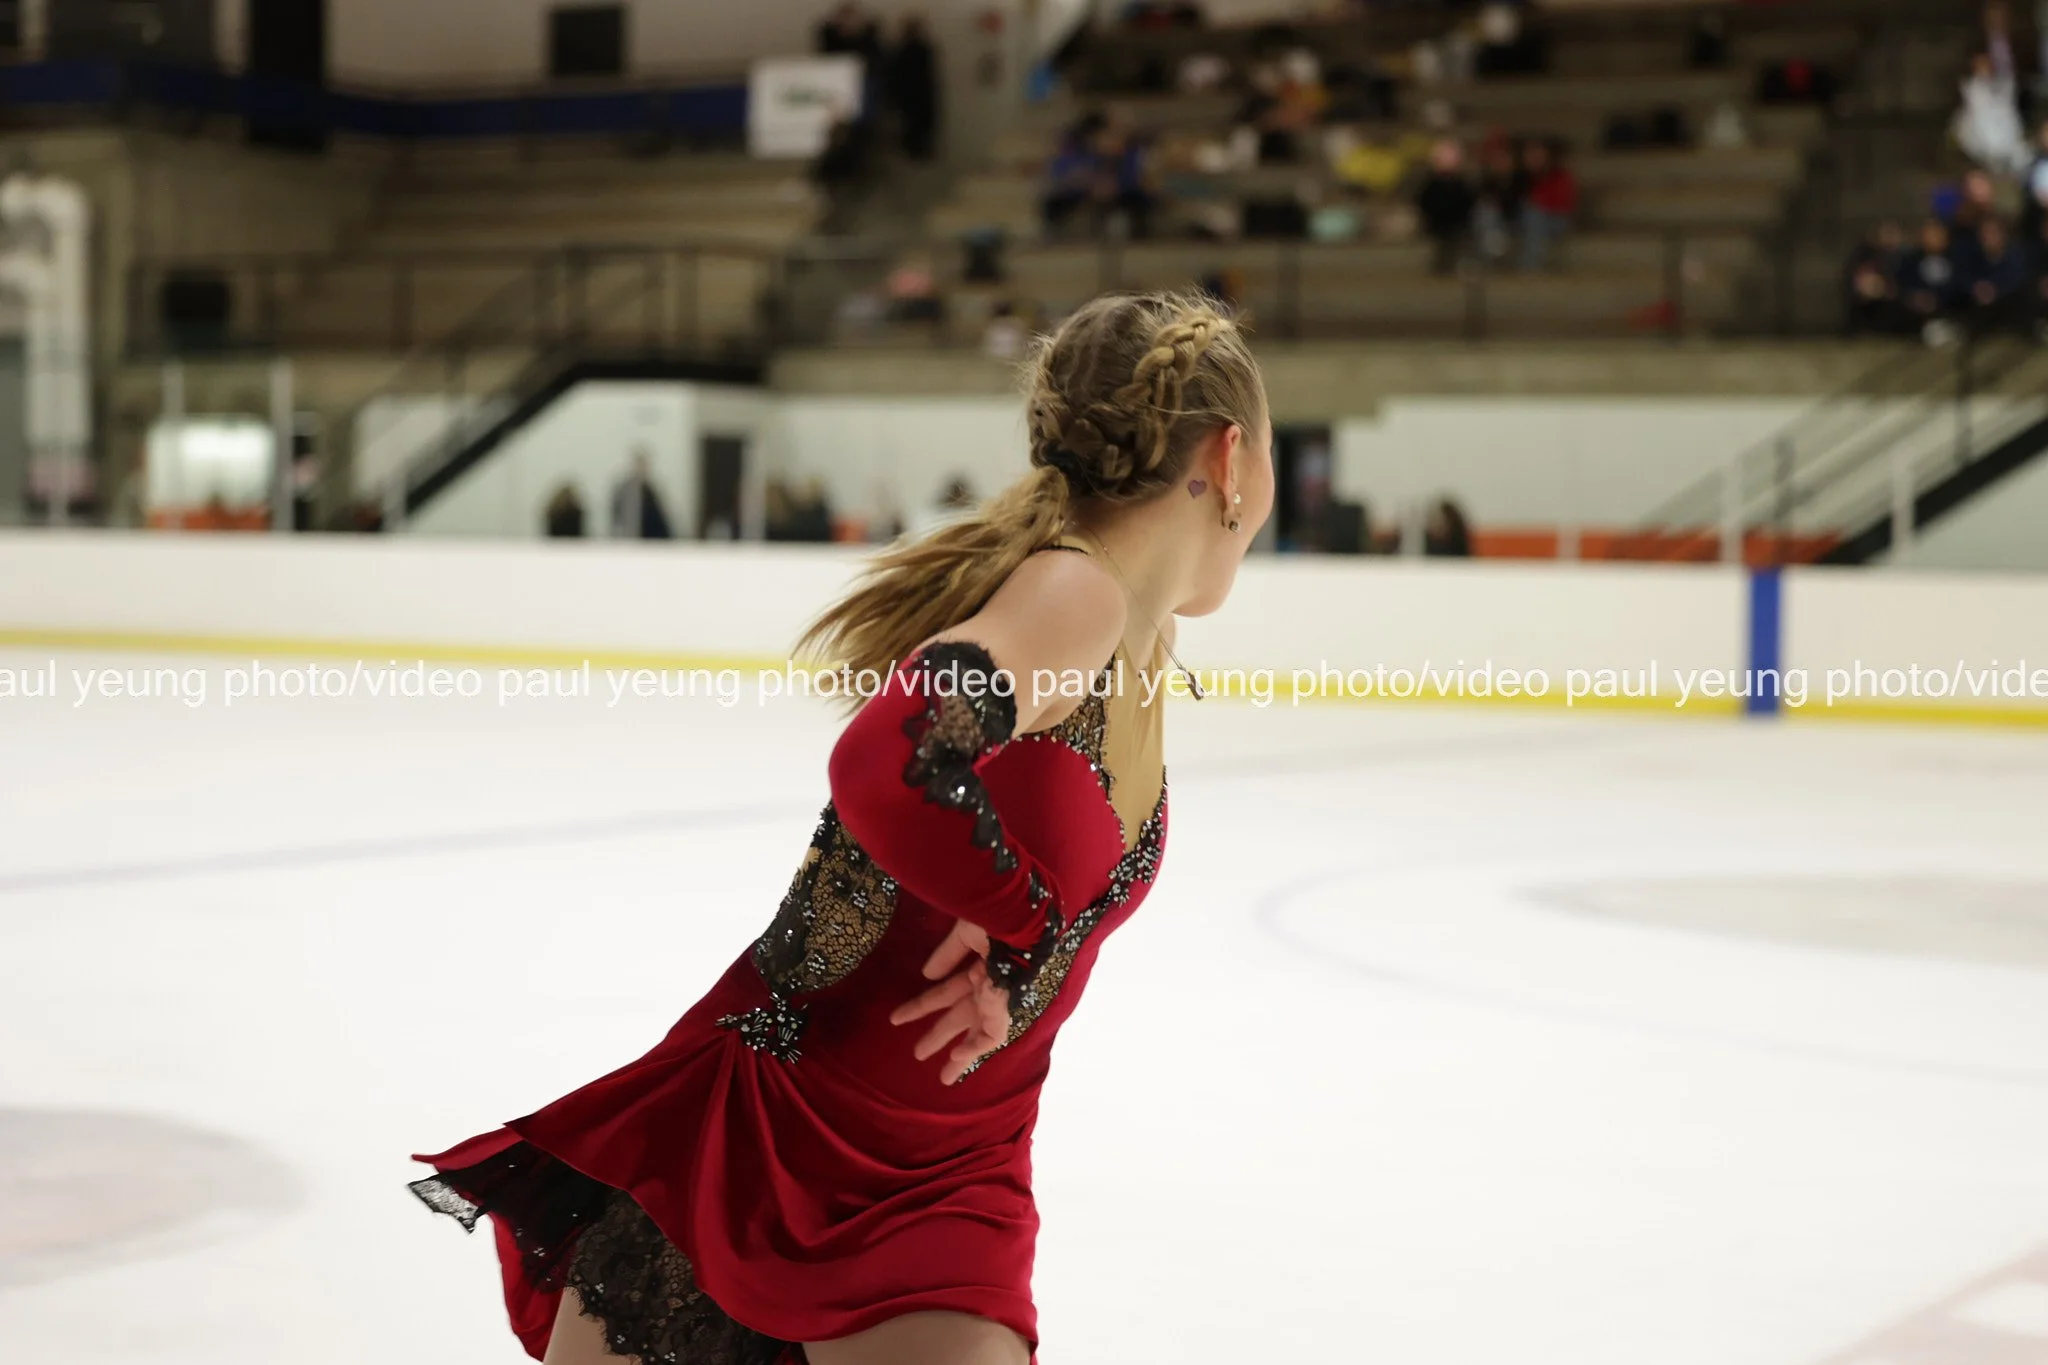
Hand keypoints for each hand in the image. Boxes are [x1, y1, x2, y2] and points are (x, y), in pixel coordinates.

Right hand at [889, 919, 1011, 1085]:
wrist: (1019, 919)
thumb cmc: (993, 919)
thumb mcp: (965, 934)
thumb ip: (947, 955)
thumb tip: (927, 975)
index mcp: (980, 966)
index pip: (946, 992)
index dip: (921, 1006)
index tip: (897, 1019)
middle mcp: (988, 986)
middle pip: (959, 1018)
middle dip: (939, 1037)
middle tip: (919, 1054)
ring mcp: (997, 999)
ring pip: (977, 1034)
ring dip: (959, 1055)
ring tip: (944, 1077)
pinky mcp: (1006, 1009)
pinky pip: (992, 1036)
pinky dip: (975, 1047)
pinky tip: (957, 1054)